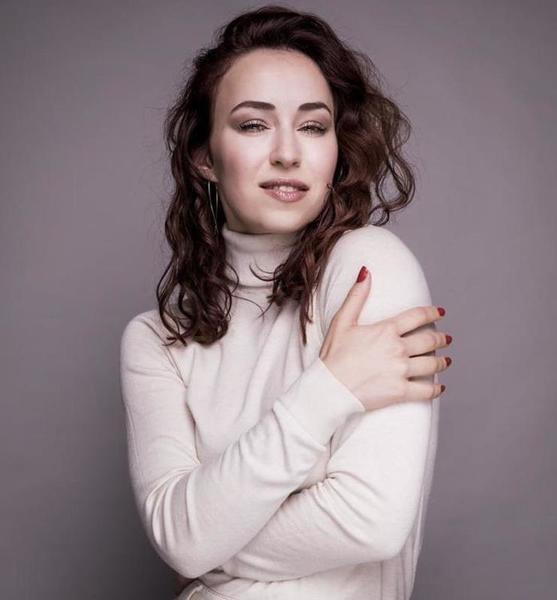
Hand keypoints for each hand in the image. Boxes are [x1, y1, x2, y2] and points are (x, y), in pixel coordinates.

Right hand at [319, 266, 451, 410]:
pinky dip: (435, 389)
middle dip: (441, 338)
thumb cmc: (333, 355)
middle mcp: (398, 349)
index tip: (441, 313)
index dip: (432, 313)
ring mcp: (401, 371)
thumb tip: (366, 272)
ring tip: (446, 361)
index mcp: (386, 330)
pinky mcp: (400, 391)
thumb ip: (356, 296)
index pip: (418, 317)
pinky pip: (425, 391)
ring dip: (442, 362)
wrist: (330, 387)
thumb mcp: (342, 321)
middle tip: (447, 338)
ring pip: (431, 364)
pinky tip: (439, 387)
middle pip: (429, 340)